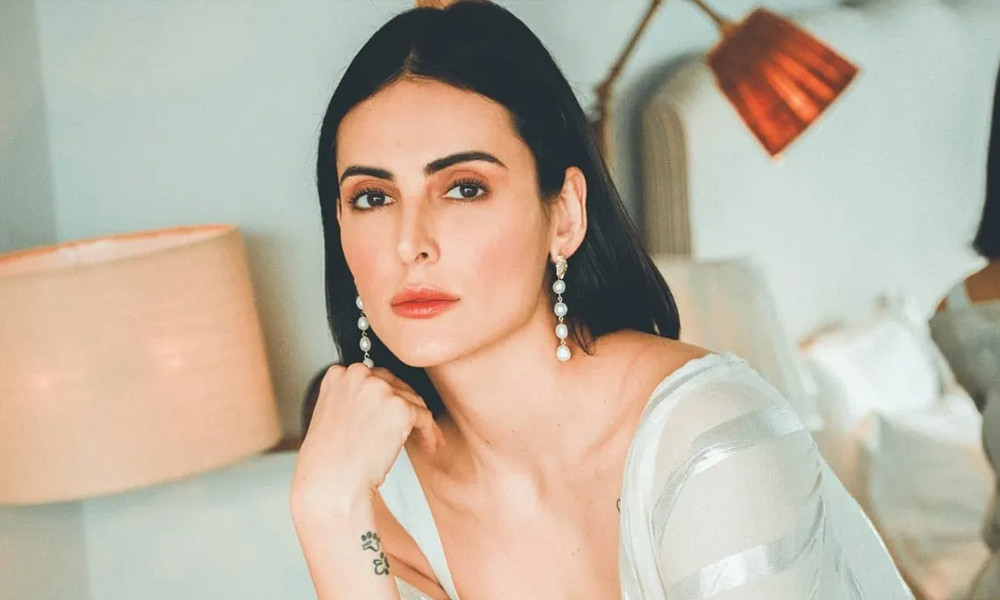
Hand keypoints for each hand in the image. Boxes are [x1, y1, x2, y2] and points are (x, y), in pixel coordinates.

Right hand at [291, 363, 444, 521]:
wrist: (330, 484)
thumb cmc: (328, 461)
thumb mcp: (332, 416)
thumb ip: (354, 400)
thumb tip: (382, 402)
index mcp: (338, 375)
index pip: (374, 378)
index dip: (387, 397)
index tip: (391, 413)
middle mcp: (358, 376)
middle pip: (396, 385)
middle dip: (406, 407)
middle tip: (413, 427)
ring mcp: (379, 389)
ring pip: (413, 401)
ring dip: (420, 422)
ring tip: (423, 440)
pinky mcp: (399, 407)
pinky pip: (425, 417)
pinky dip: (429, 433)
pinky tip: (428, 445)